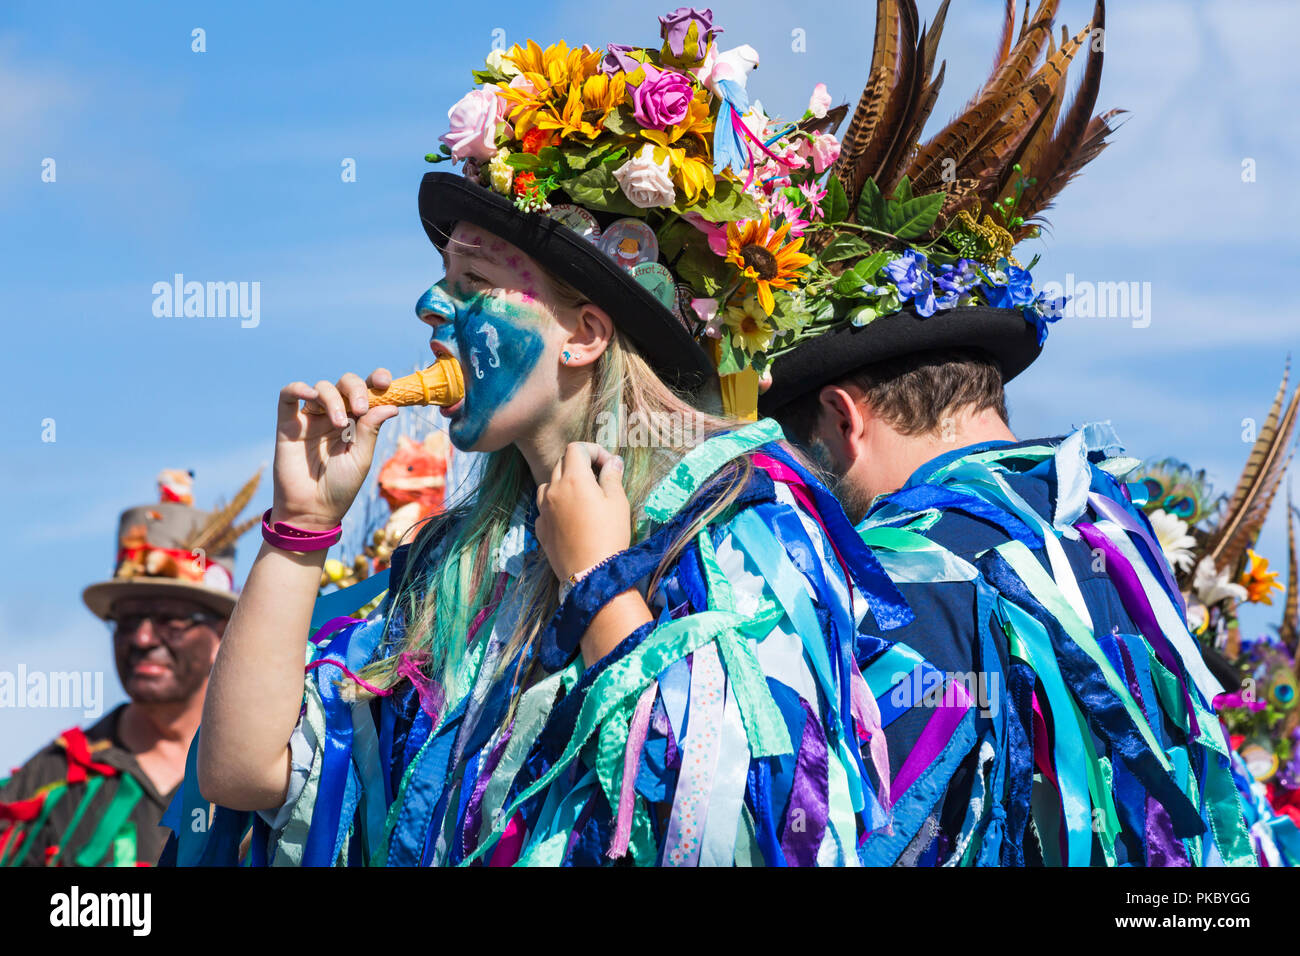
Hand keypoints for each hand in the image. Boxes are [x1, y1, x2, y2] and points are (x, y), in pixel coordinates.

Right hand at [271, 369, 399, 530]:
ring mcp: (311, 418)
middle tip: (360, 409)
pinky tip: (310, 394)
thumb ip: (371, 429)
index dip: (377, 380)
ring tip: (339, 422)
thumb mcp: (361, 458)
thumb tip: (392, 406)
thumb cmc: (340, 487)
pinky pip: (288, 395)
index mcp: (357, 422)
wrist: (312, 510)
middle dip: (356, 388)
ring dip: (333, 399)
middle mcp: (335, 415)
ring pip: (322, 387)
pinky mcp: (288, 424)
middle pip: (346, 383)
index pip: (369, 391)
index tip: (385, 382)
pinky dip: (299, 388)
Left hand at [535, 442, 628, 581]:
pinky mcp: (541, 528)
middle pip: (562, 463)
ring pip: (549, 484)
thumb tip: (613, 461)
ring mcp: (543, 510)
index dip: (594, 450)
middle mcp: (554, 490)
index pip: (576, 448)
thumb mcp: (618, 502)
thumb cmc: (609, 535)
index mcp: (574, 479)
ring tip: (582, 496)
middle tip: (599, 478)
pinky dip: (556, 505)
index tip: (608, 465)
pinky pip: (545, 507)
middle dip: (580, 464)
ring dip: (564, 483)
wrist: (591, 574)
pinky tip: (571, 517)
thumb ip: (612, 476)